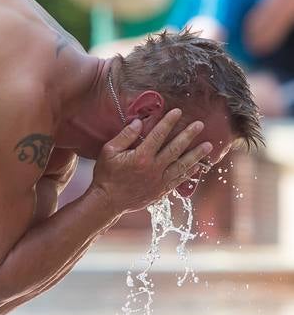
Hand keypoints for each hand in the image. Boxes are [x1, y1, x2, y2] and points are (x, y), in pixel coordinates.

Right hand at [92, 109, 212, 214]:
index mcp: (141, 157)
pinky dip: (189, 173)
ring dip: (196, 155)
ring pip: (181, 166)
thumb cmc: (106, 175)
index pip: (158, 135)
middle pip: (175, 149)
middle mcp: (153, 169)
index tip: (178, 111)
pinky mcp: (160, 191)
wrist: (107, 202)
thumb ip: (125, 136)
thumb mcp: (109, 151)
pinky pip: (178, 181)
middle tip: (200, 125)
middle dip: (188, 135)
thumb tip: (138, 122)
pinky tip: (197, 166)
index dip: (169, 122)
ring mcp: (158, 181)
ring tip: (208, 145)